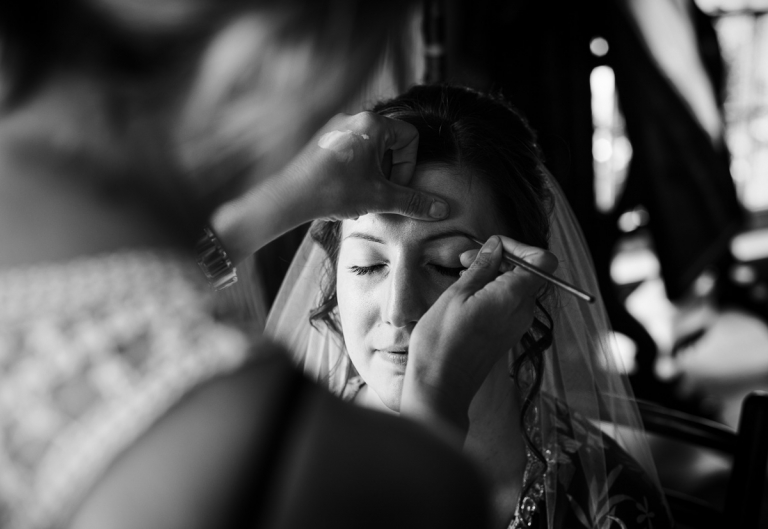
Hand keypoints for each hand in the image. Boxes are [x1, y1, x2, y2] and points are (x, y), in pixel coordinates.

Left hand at [278, 111, 448, 220]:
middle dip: (389, 172)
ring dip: (373, 175)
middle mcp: (353, 118)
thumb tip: (443, 209)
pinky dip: (355, 173)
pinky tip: (344, 193)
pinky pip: (351, 152)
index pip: (410, 138)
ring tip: (360, 196)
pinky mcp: (322, 140)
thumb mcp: (380, 197)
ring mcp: (335, 128)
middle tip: (379, 194)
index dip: (408, 166)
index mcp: (372, 123)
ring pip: (370, 150)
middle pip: (390, 143)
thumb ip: (414, 202)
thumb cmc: (334, 191)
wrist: (288, 197)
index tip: (395, 186)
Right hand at [401, 235, 556, 438]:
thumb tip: (496, 246)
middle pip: (528, 271)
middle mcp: (523, 311)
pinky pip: (507, 303)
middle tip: (464, 259)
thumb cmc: (443, 342)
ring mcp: (516, 325)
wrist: (441, 387)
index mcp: (514, 297)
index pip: (543, 260)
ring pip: (516, 287)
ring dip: (492, 275)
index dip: (520, 247)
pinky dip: (490, 292)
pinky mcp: (506, 334)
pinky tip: (465, 295)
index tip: (491, 246)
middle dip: (500, 258)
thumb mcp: (457, 294)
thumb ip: (481, 267)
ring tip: (460, 276)